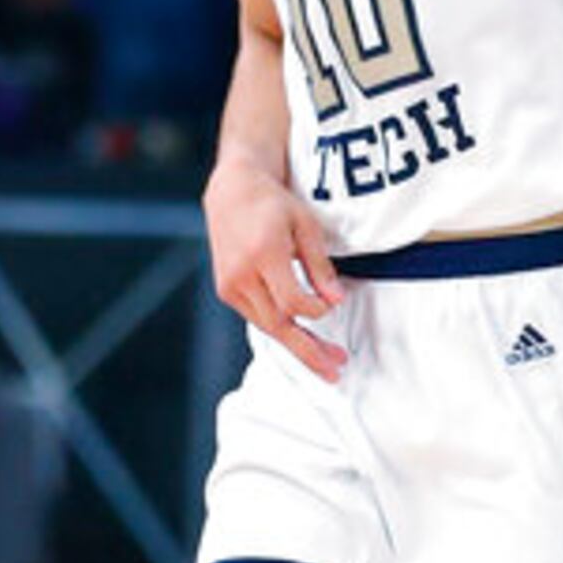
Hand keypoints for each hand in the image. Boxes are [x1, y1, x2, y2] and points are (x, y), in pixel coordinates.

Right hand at [208, 157, 344, 379]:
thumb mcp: (306, 225)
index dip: (316, 311)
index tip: (332, 306)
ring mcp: (230, 284)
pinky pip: (256, 316)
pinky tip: (299, 334)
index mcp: (263, 253)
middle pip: (277, 325)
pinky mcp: (226, 289)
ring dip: (297, 345)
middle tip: (335, 370)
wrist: (232, 192)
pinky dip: (279, 327)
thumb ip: (320, 266)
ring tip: (324, 358)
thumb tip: (336, 301)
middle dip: (308, 351)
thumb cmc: (273, 204)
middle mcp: (242, 273)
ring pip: (266, 326)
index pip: (292, 302)